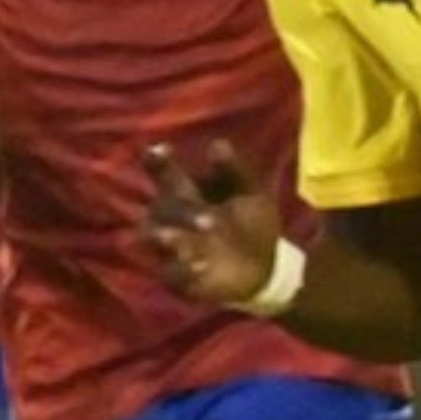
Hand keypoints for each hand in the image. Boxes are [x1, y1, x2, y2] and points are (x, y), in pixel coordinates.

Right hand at [142, 139, 283, 304]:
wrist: (265, 267)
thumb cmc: (252, 222)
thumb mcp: (252, 194)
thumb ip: (234, 171)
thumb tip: (218, 144)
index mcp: (187, 191)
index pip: (165, 173)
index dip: (158, 162)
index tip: (159, 149)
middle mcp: (171, 217)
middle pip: (163, 207)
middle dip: (184, 212)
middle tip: (211, 221)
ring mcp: (169, 247)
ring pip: (155, 237)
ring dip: (171, 239)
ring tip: (188, 243)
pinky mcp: (175, 276)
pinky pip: (170, 273)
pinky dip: (182, 270)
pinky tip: (201, 267)